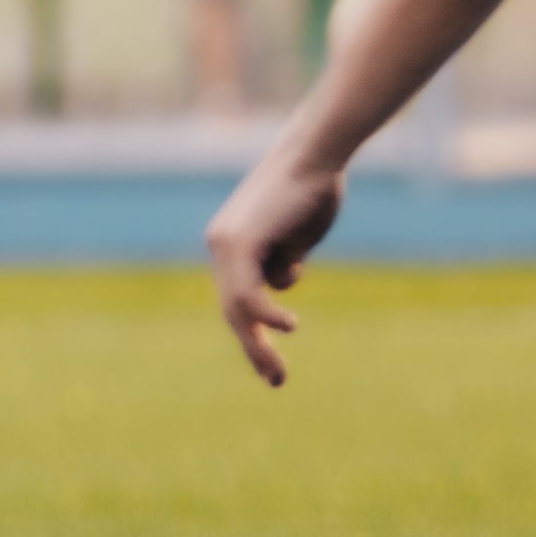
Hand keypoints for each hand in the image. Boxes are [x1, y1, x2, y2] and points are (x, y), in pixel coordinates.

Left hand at [204, 149, 345, 386]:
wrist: (314, 155)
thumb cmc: (311, 190)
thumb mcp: (296, 236)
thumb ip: (283, 260)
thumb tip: (281, 282)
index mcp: (232, 245)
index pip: (237, 301)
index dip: (254, 334)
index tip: (272, 365)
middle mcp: (221, 245)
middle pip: (232, 309)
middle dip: (254, 348)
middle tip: (275, 381)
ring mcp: (227, 243)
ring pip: (236, 307)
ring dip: (258, 344)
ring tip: (277, 373)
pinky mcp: (240, 242)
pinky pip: (247, 291)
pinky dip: (265, 314)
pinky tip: (289, 327)